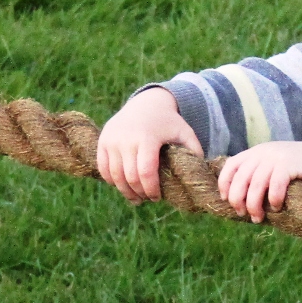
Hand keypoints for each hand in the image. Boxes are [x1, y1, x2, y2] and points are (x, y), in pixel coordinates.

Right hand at [94, 85, 200, 202]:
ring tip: (135, 198)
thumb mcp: (185, 133)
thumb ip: (194, 152)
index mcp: (148, 137)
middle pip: (130, 177)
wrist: (146, 103)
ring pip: (114, 175)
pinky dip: (112, 180)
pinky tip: (123, 185)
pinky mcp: (103, 141)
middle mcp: (126, 138)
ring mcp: (112, 139)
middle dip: (139, 193)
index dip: (151, 190)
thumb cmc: (169, 123)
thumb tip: (198, 175)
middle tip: (147, 199)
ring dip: (125, 191)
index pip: (146, 172)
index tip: (157, 198)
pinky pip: (103, 168)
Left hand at [213, 138, 301, 222]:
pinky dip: (273, 199)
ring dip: (254, 205)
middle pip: (241, 178)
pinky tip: (276, 207)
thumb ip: (258, 174)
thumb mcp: (273, 165)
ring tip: (258, 218)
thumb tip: (239, 201)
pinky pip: (275, 185)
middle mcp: (263, 152)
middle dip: (238, 199)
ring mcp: (276, 157)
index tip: (226, 200)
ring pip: (256, 185)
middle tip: (243, 214)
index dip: (225, 184)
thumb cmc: (298, 169)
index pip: (231, 165)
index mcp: (256, 152)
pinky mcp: (289, 164)